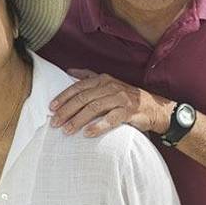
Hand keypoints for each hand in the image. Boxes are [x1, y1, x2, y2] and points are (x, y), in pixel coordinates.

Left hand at [49, 69, 171, 136]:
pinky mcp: (129, 111)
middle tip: (54, 123)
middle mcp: (110, 86)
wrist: (154, 108)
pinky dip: (98, 126)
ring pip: (94, 108)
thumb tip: (69, 71)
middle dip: (66, 111)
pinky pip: (111, 119)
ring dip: (78, 120)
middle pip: (83, 98)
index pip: (78, 87)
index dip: (63, 97)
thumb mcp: (108, 83)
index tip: (51, 108)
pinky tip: (88, 133)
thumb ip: (89, 77)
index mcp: (102, 80)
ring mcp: (120, 98)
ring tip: (67, 130)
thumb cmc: (127, 97)